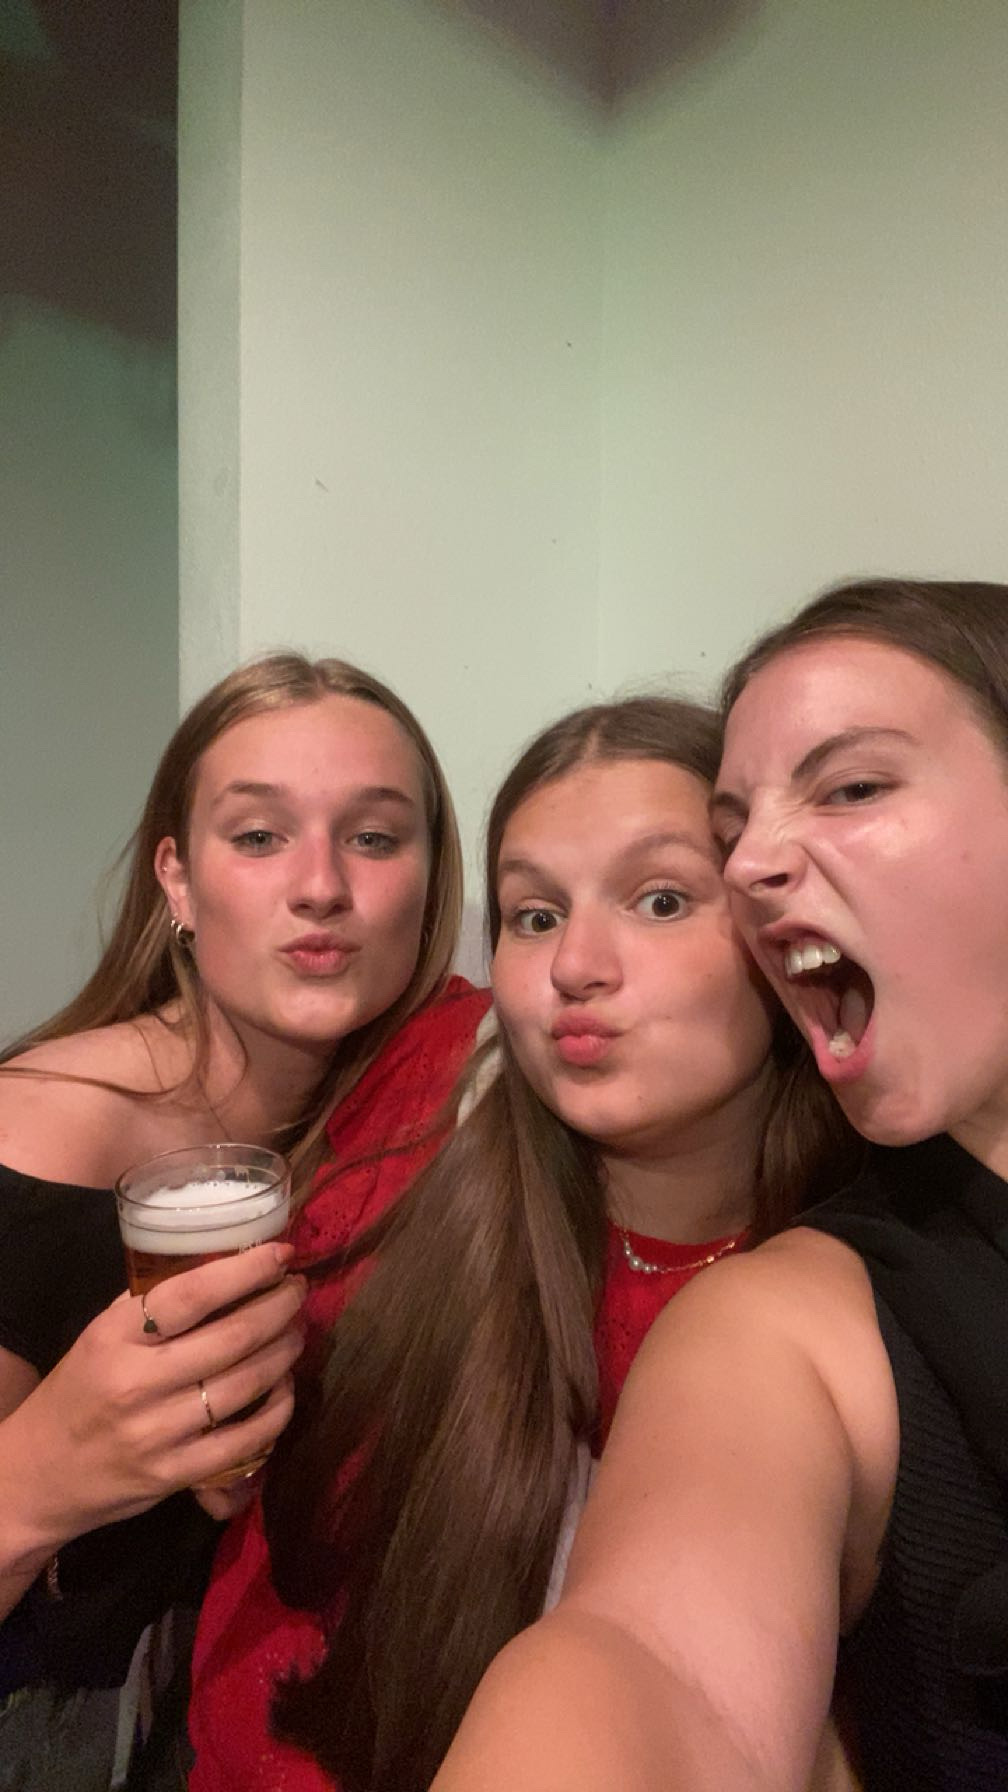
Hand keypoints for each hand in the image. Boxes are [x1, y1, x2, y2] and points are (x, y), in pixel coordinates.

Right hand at [3, 1243, 305, 1558]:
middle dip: (279, 1308)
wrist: (40, 1473)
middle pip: (231, 1338)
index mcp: (114, 1337)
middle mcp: (135, 1383)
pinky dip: (277, 1411)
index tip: (281, 1254)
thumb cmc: (82, 1389)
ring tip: (296, 1333)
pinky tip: (284, 1389)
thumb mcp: (102, 1335)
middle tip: (298, 1291)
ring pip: (245, 1385)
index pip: (190, 1295)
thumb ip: (153, 1305)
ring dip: (284, 1353)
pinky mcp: (174, 1475)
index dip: (246, 1271)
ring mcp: (156, 1433)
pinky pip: (245, 1441)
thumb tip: (225, 1266)